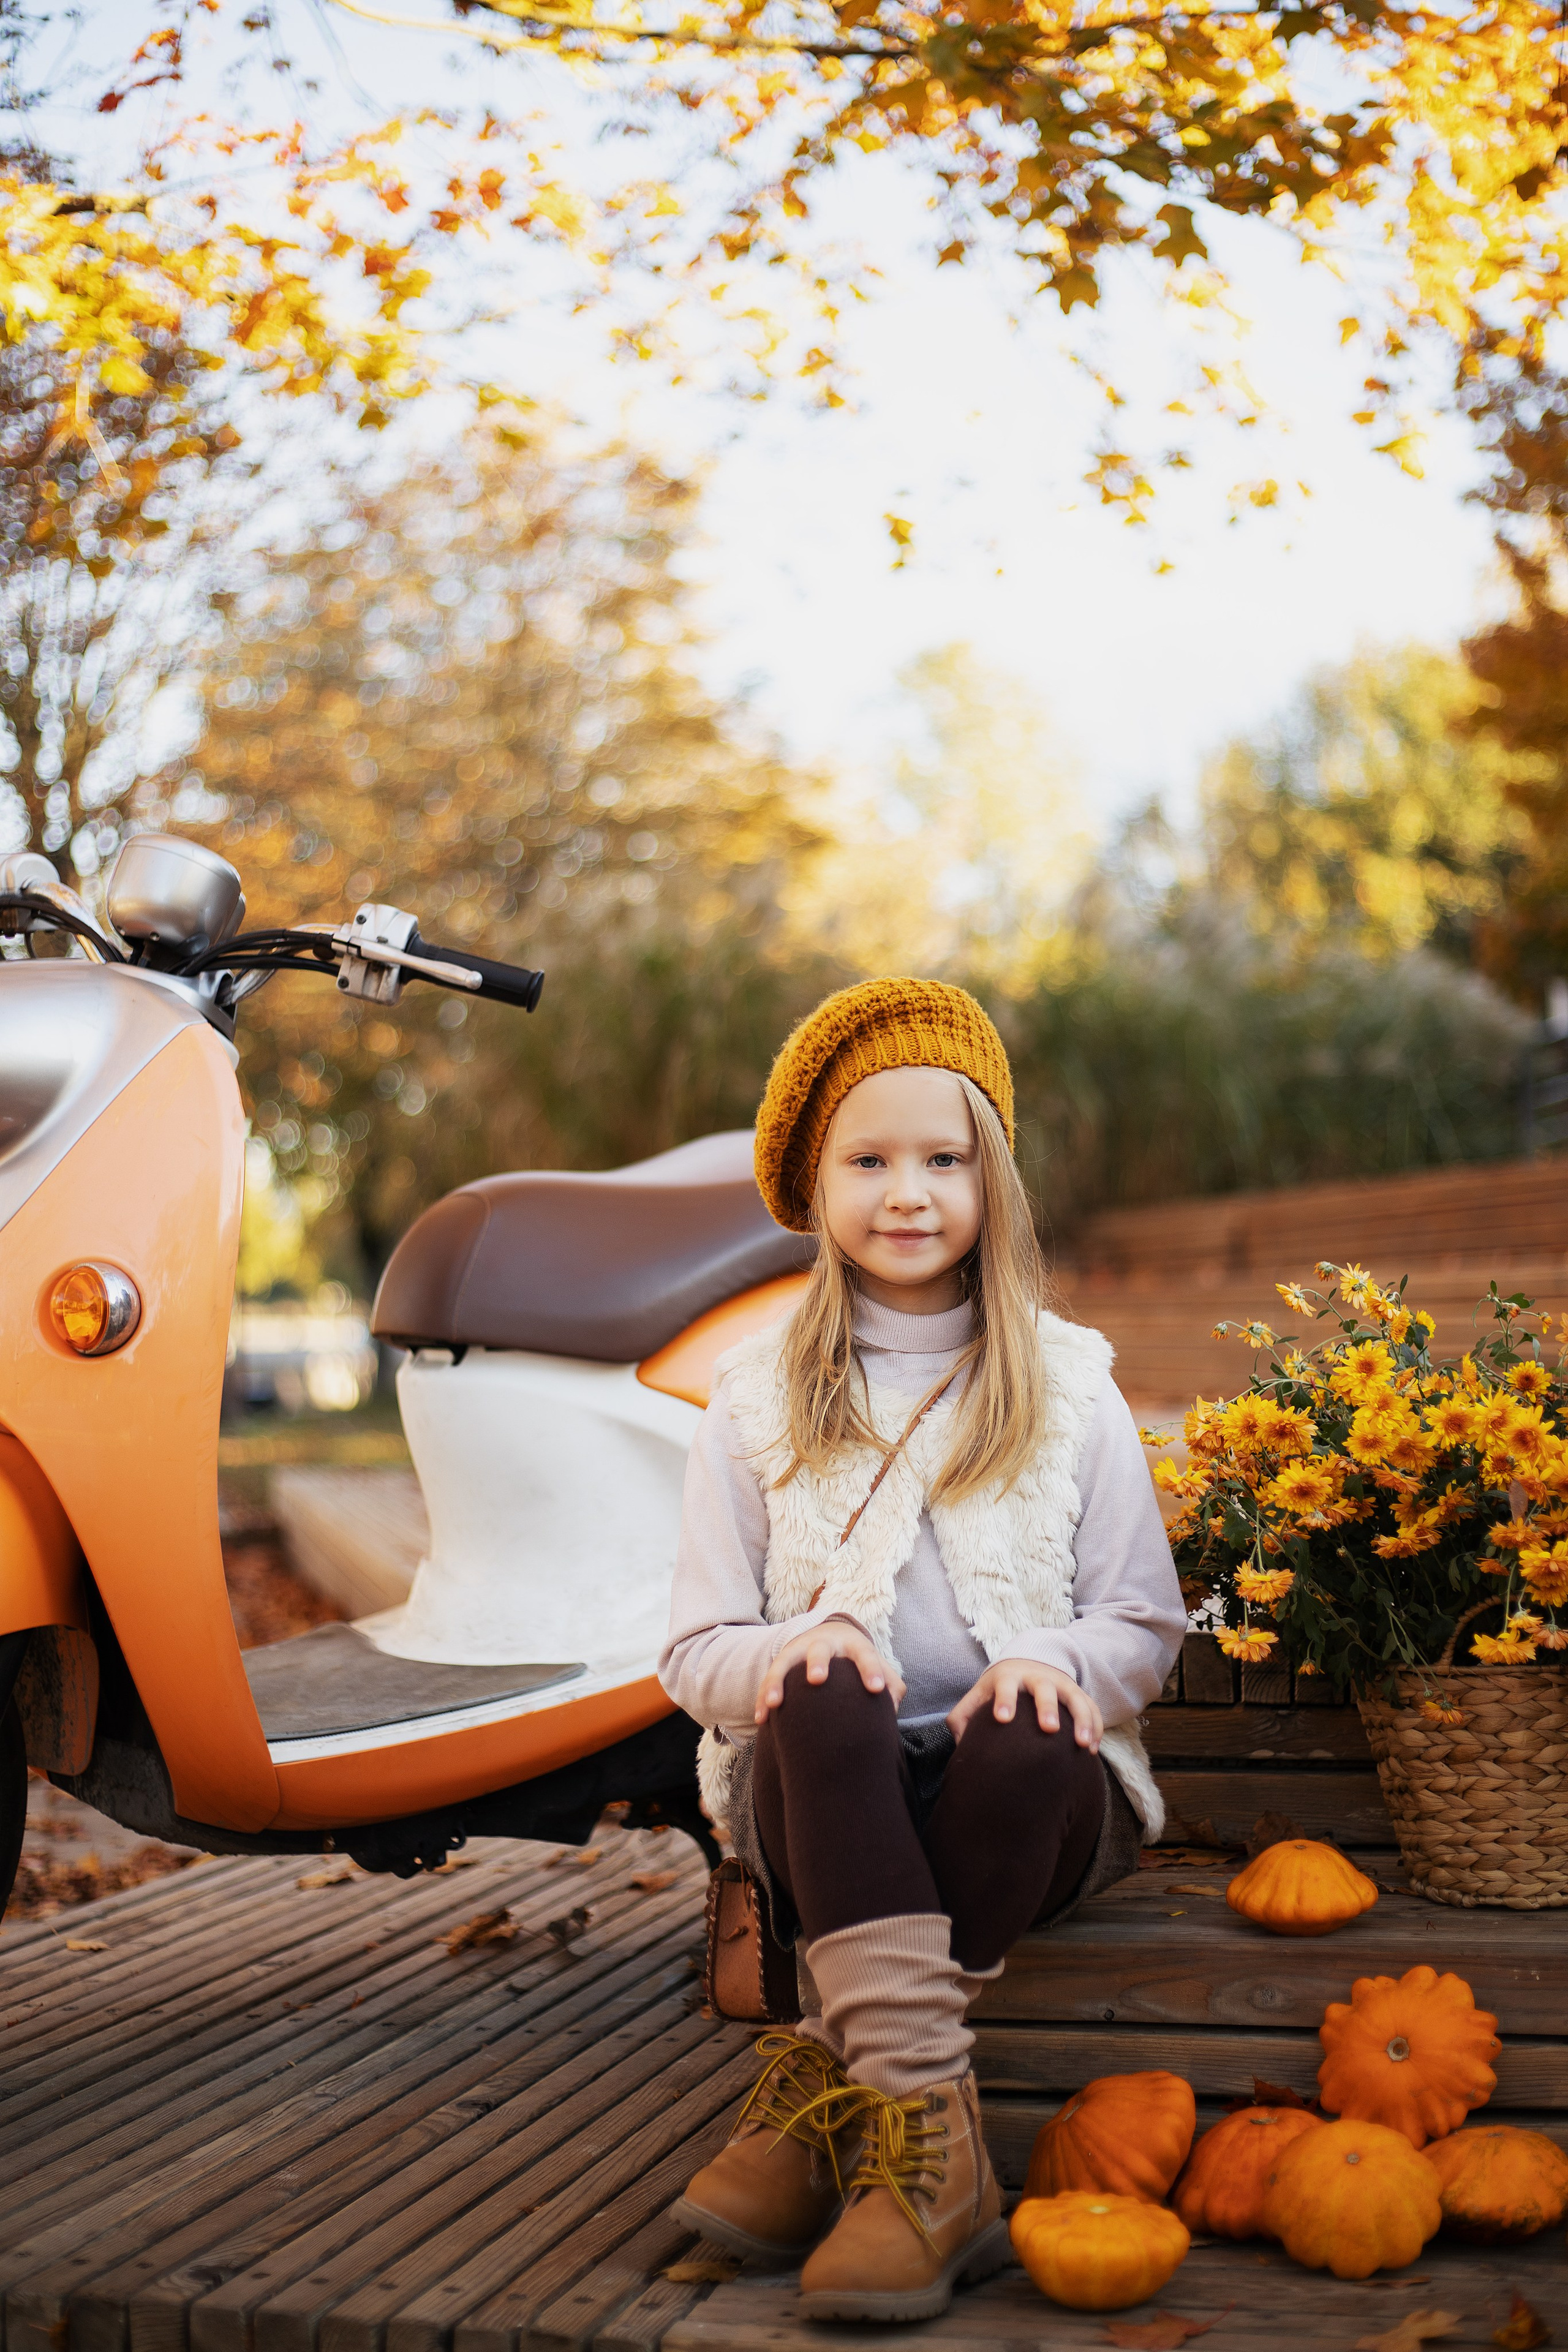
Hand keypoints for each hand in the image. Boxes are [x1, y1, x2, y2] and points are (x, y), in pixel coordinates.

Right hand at [755, 1620, 905, 1723]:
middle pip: (820, 1650)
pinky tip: (761, 1718)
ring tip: (775, 1703)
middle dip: (818, 1663)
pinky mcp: (781, 1661)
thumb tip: (891, 1708)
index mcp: (852, 1645)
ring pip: (785, 1662)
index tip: (876, 1689)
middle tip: (817, 1679)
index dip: (870, 1670)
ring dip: (777, 1682)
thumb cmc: (857, 1659)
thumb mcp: (876, 1665)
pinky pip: (769, 1679)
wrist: (829, 1633)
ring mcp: (799, 1651)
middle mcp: (824, 1644)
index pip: (864, 1654)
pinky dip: (763, 1697)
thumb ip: (891, 1684)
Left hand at [947, 1660, 1102, 1750]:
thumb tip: (961, 1744)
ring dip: (1081, 1720)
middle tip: (1049, 1728)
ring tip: (1083, 1745)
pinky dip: (1095, 1727)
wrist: (1028, 1661)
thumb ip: (964, 1716)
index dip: (1004, 1700)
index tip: (1002, 1718)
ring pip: (1075, 1699)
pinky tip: (1092, 1750)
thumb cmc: (999, 1687)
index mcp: (1009, 1677)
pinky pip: (1092, 1708)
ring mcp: (1061, 1684)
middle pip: (1044, 1689)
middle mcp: (1037, 1677)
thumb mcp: (979, 1694)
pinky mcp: (1078, 1693)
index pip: (1005, 1686)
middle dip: (1047, 1707)